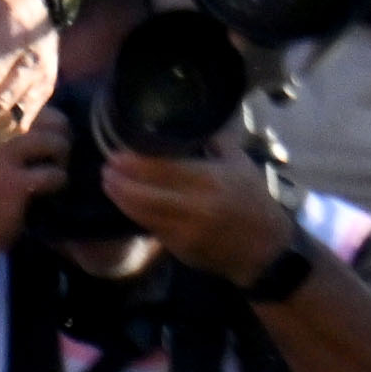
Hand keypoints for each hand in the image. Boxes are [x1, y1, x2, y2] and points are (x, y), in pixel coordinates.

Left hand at [97, 133, 303, 284]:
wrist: (264, 249)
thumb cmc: (254, 201)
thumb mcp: (242, 165)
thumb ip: (218, 143)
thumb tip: (194, 123)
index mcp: (211, 180)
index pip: (164, 169)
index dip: (136, 162)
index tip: (119, 153)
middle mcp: (195, 206)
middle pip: (145, 193)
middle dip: (121, 181)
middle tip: (106, 167)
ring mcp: (184, 230)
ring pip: (142, 213)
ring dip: (121, 199)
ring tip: (108, 184)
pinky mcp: (179, 248)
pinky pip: (151, 227)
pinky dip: (136, 214)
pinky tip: (126, 203)